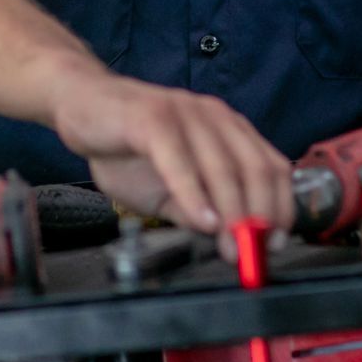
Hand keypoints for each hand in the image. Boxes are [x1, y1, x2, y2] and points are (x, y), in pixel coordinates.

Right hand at [47, 65, 294, 255]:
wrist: (81, 107)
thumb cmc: (126, 148)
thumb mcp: (167, 192)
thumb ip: (196, 211)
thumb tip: (226, 240)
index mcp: (228, 130)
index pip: (272, 167)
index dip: (280, 208)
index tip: (275, 243)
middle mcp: (214, 116)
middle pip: (254, 169)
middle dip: (257, 217)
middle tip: (251, 253)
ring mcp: (184, 113)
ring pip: (222, 165)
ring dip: (231, 211)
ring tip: (230, 245)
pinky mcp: (152, 117)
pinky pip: (179, 158)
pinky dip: (193, 193)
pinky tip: (200, 219)